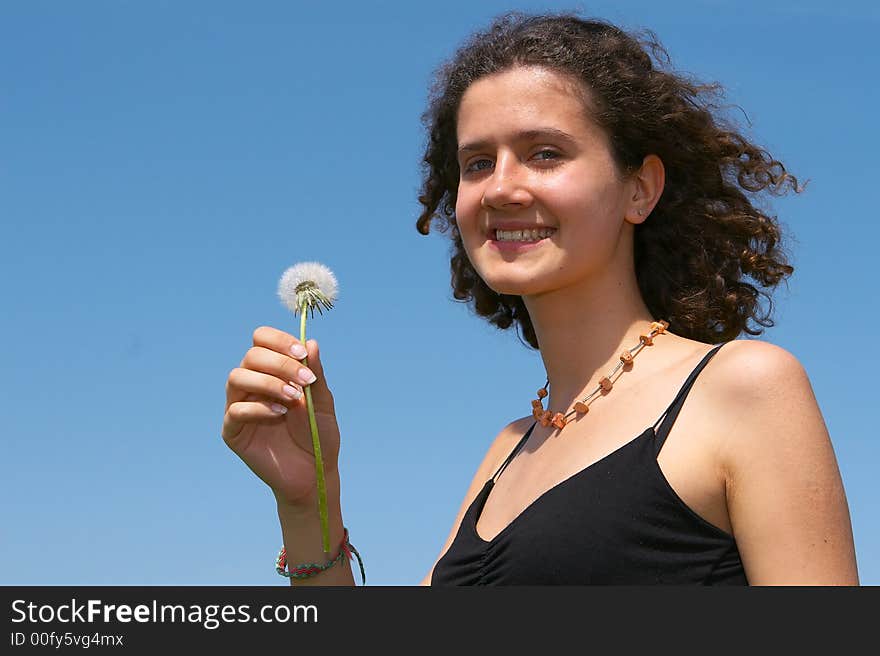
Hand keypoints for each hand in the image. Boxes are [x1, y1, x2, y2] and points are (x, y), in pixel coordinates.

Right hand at [222, 326, 339, 508]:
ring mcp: (239, 407)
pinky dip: (259, 408)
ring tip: (293, 397)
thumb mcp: (322, 401)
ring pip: (237, 377)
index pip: (261, 340)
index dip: (279, 341)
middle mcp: (252, 384)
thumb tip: (312, 342)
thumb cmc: (318, 434)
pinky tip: (280, 414)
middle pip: (250, 356)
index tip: (302, 353)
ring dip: (268, 382)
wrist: (314, 472)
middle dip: (280, 363)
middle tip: (305, 380)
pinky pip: (235, 410)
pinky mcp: (233, 431)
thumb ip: (315, 373)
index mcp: (272, 371)